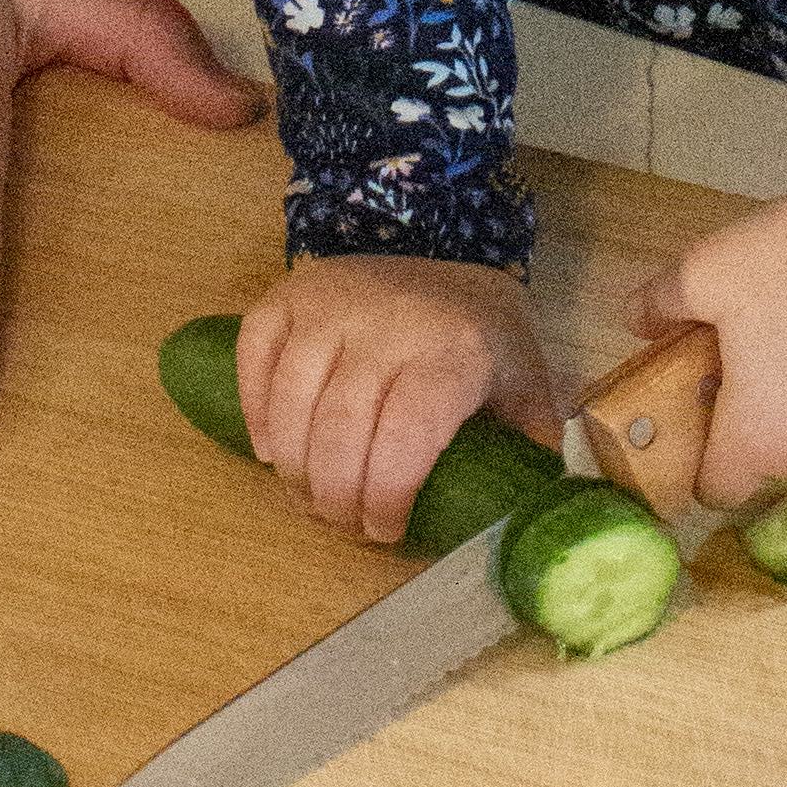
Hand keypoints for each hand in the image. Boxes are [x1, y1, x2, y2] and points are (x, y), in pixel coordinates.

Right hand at [237, 257, 561, 541]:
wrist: (455, 259)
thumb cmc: (486, 340)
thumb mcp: (527, 388)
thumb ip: (532, 451)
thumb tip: (531, 518)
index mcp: (454, 349)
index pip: (406, 435)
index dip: (386, 493)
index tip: (385, 528)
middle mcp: (389, 321)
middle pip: (339, 428)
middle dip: (334, 496)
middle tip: (344, 524)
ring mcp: (332, 302)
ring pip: (291, 400)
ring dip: (293, 467)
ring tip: (310, 499)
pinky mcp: (292, 294)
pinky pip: (255, 355)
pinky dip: (254, 410)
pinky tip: (271, 451)